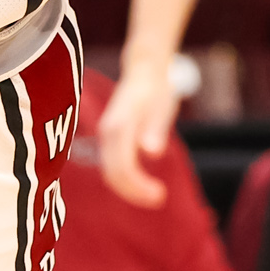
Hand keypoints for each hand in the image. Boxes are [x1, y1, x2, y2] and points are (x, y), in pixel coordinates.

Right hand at [97, 61, 180, 205]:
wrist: (143, 72)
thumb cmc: (157, 89)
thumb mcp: (162, 106)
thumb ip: (155, 128)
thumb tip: (151, 151)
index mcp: (120, 125)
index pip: (122, 165)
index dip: (138, 186)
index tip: (160, 195)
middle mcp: (108, 132)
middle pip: (112, 173)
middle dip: (133, 192)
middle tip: (159, 198)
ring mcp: (106, 136)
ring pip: (109, 172)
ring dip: (129, 189)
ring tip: (155, 195)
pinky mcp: (109, 140)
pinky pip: (112, 166)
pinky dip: (125, 181)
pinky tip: (143, 185)